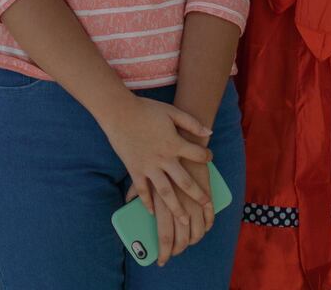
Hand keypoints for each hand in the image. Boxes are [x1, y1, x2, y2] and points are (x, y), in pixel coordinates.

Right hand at [102, 96, 213, 260]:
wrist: (120, 113)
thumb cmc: (147, 110)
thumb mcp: (172, 112)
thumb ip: (191, 123)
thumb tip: (209, 131)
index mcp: (174, 144)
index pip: (197, 155)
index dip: (206, 156)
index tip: (209, 158)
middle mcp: (164, 159)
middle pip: (185, 182)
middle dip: (198, 195)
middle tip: (206, 205)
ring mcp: (149, 167)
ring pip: (166, 192)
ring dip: (176, 207)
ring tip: (185, 220)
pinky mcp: (135, 170)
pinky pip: (142, 190)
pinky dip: (147, 202)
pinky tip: (152, 212)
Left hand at [141, 155, 213, 264]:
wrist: (179, 124)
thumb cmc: (154, 145)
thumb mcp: (140, 166)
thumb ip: (137, 186)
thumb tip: (130, 201)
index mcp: (158, 196)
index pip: (163, 232)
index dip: (164, 249)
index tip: (162, 259)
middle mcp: (176, 197)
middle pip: (181, 232)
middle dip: (180, 246)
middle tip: (178, 252)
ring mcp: (192, 191)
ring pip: (197, 221)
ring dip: (197, 234)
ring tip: (195, 240)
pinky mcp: (204, 181)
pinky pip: (209, 205)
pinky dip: (209, 217)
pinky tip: (207, 224)